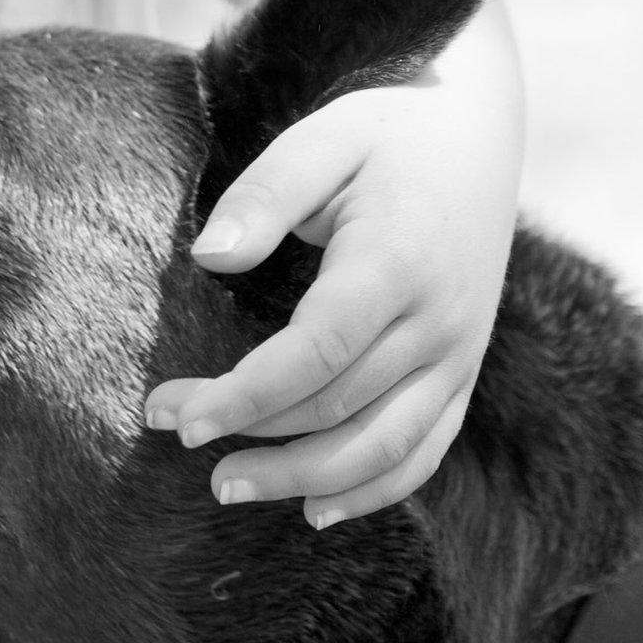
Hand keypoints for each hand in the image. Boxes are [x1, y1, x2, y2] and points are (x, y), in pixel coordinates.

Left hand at [144, 36, 519, 525]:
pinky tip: (315, 510)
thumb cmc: (385, 132)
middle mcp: (440, 322)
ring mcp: (460, 355)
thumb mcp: (321, 139)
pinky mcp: (463, 371)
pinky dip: (373, 489)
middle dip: (249, 432)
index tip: (180, 417)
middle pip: (339, 407)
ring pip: (385, 447)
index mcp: (398, 263)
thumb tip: (208, 257)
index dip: (247, 395)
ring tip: (226, 487)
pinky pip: (424, 450)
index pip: (317, 352)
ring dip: (304, 479)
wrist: (476, 132)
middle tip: (166, 428)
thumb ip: (264, 195)